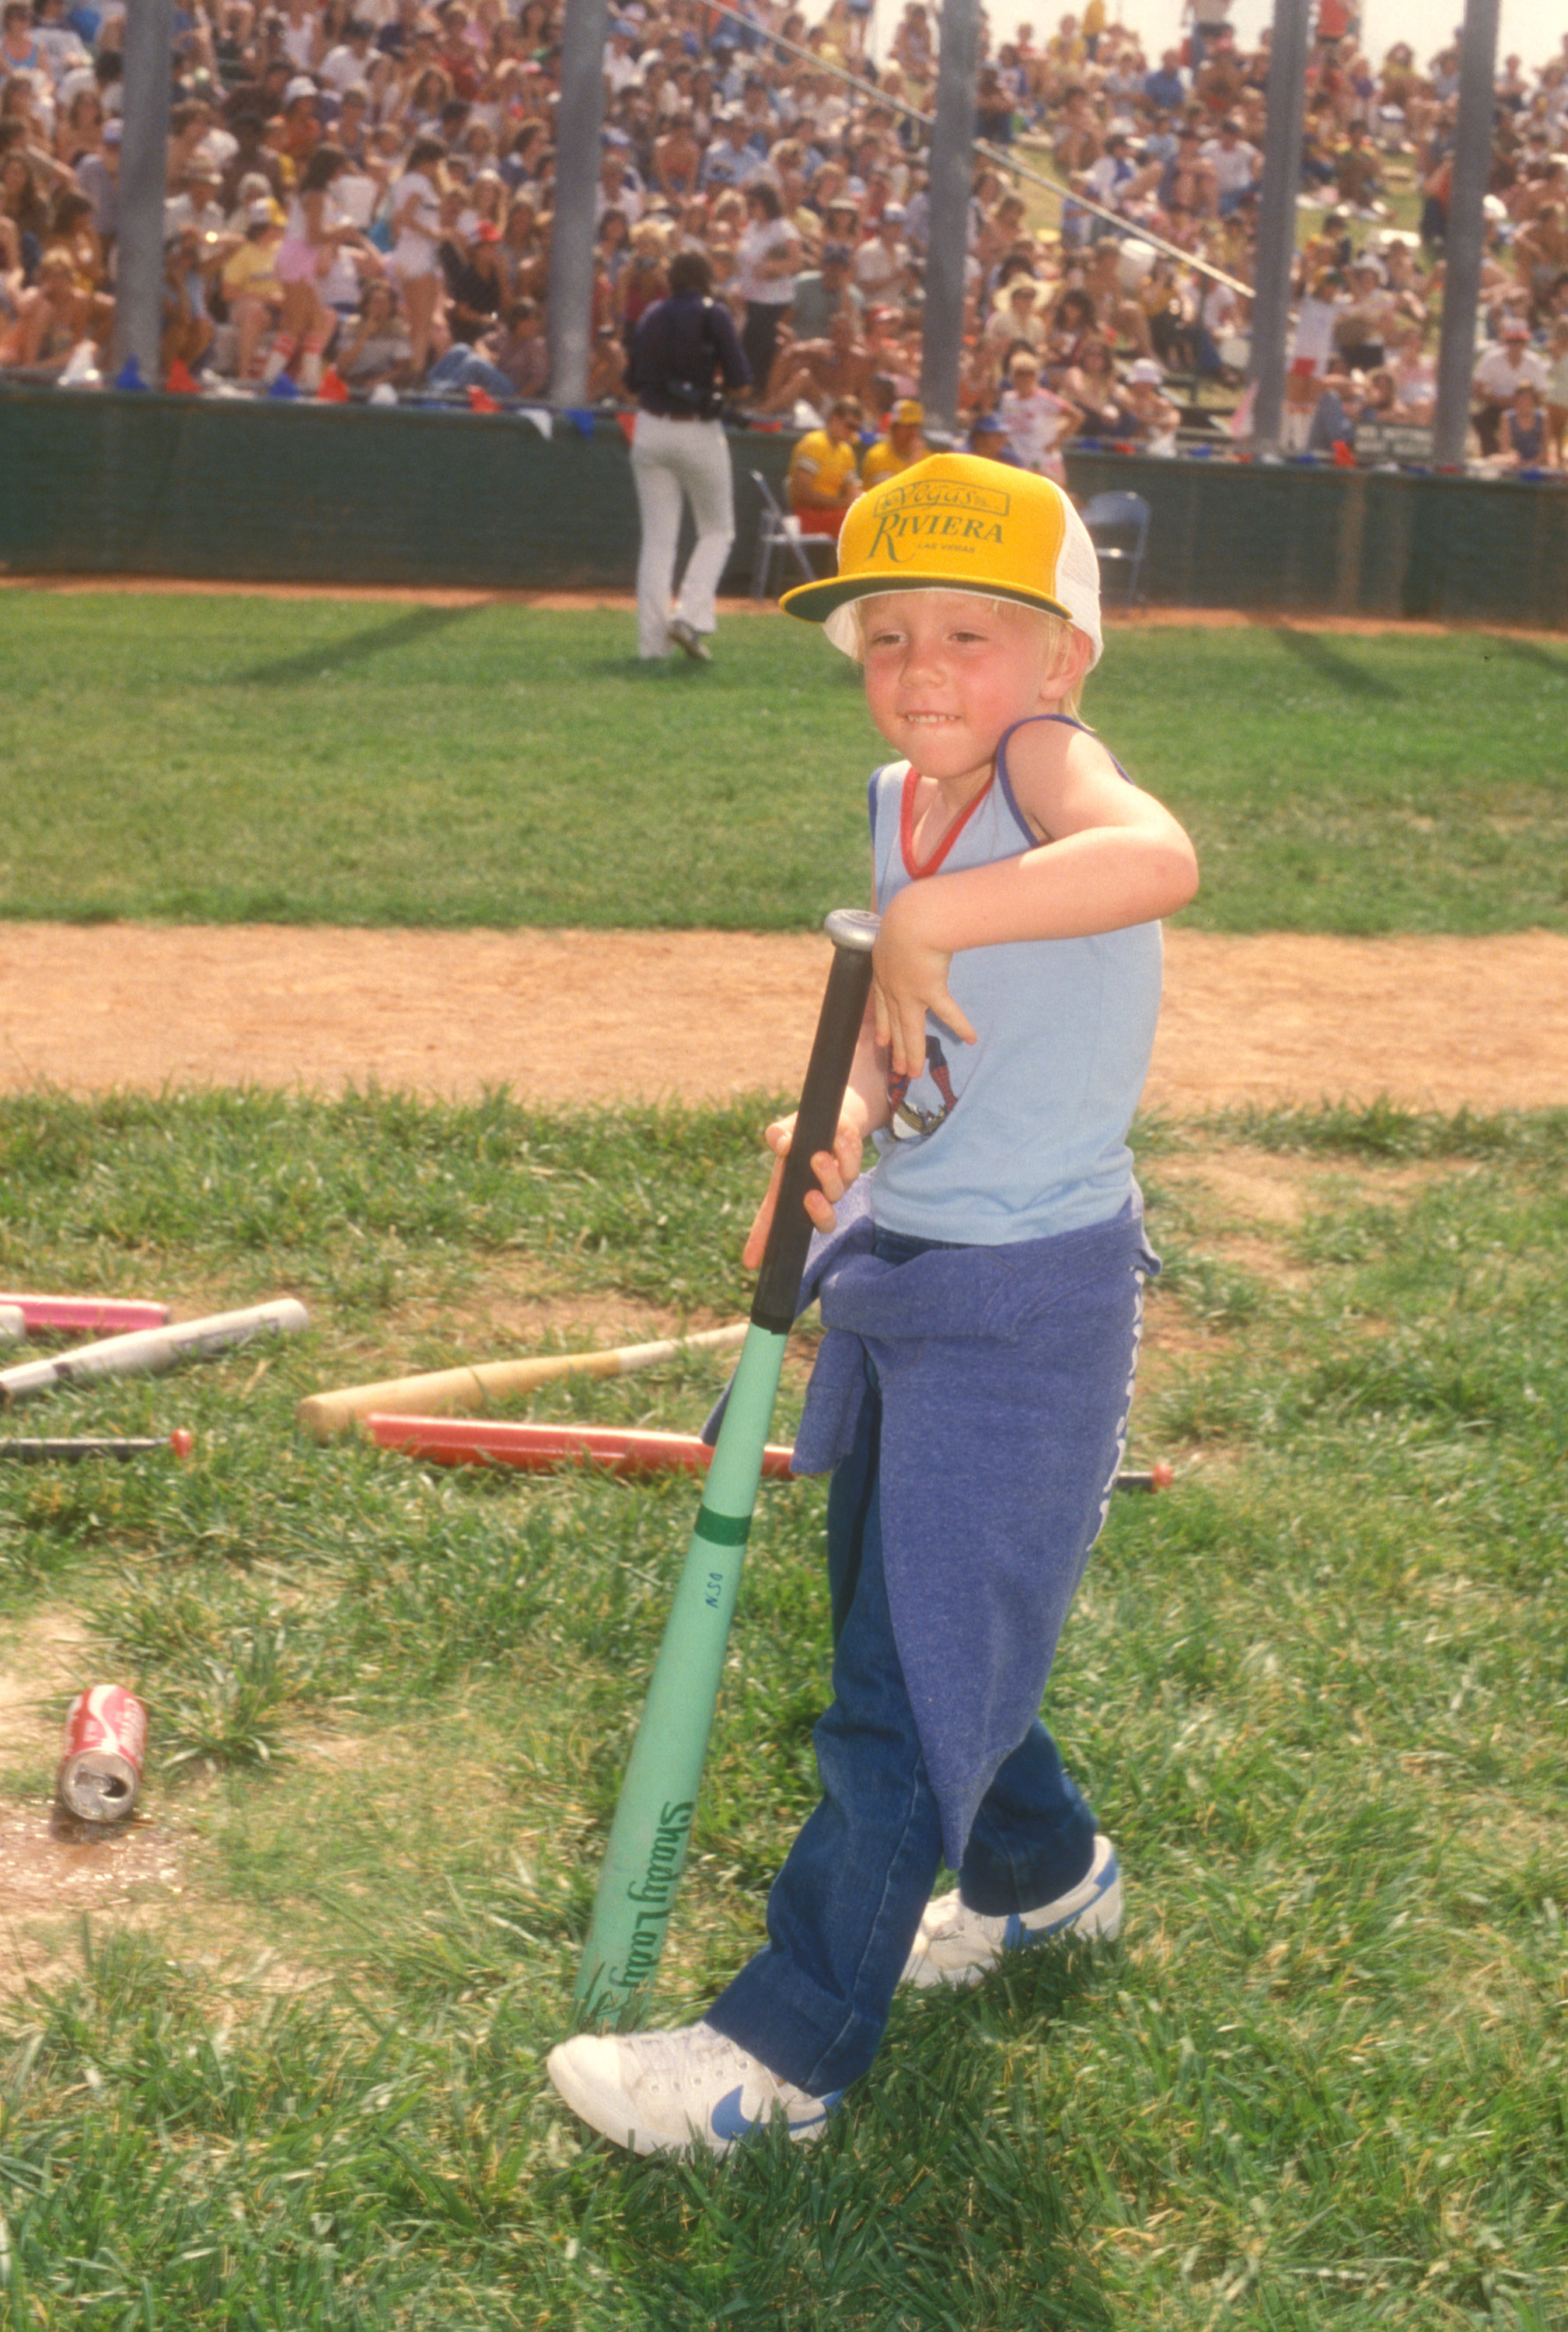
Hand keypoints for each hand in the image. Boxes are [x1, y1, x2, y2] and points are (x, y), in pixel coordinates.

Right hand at [742, 1106, 864, 1269]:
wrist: (830, 1118)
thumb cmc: (800, 1131)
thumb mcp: (784, 1129)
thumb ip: (778, 1134)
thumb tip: (783, 1145)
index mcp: (786, 1192)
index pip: (772, 1222)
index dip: (761, 1242)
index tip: (750, 1262)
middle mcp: (810, 1195)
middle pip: (820, 1223)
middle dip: (819, 1213)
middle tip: (810, 1196)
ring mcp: (832, 1187)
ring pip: (836, 1193)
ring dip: (828, 1176)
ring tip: (820, 1155)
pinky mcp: (850, 1172)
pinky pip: (852, 1169)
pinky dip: (845, 1154)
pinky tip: (839, 1139)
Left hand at [871, 891, 976, 1078]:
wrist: (912, 920)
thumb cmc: (906, 916)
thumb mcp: (896, 928)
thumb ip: (904, 936)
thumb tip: (915, 930)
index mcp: (883, 973)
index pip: (883, 1007)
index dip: (883, 1027)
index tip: (881, 1044)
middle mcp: (893, 989)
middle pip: (895, 1025)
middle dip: (896, 1049)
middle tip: (898, 1070)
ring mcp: (909, 994)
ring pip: (910, 1031)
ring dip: (912, 1053)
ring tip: (913, 1074)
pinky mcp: (929, 992)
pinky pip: (947, 1013)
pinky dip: (960, 1025)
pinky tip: (970, 1039)